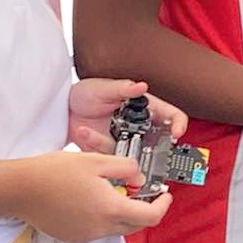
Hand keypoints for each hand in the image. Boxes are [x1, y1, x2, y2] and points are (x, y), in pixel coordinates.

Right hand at [10, 151, 172, 242]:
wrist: (20, 189)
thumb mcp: (97, 160)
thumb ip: (126, 169)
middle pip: (135, 225)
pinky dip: (106, 217)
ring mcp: (86, 236)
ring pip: (117, 228)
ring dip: (124, 213)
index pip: (150, 217)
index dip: (162, 206)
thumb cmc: (57, 171)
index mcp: (110, 209)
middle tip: (144, 190)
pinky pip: (99, 230)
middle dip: (145, 209)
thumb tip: (139, 179)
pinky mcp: (73, 238)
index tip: (165, 194)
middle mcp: (101, 229)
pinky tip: (95, 198)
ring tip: (116, 189)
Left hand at [68, 79, 187, 153]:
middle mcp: (137, 126)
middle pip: (155, 141)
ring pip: (130, 153)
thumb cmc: (86, 93)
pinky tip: (83, 131)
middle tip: (132, 145)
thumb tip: (141, 86)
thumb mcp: (104, 87)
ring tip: (87, 130)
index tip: (176, 133)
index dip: (178, 124)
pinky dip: (94, 144)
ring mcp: (124, 140)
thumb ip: (123, 88)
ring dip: (106, 144)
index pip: (170, 116)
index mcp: (143, 107)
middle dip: (147, 147)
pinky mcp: (109, 152)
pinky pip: (108, 156)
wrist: (63, 110)